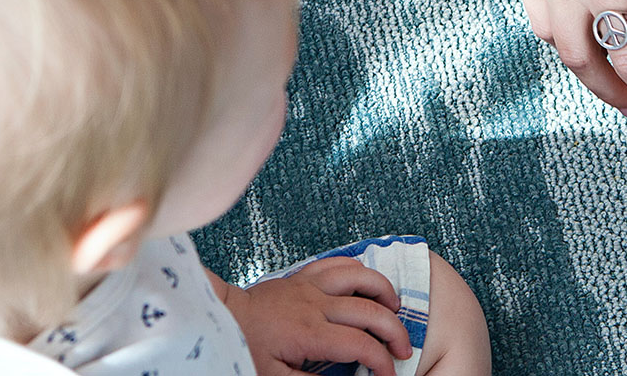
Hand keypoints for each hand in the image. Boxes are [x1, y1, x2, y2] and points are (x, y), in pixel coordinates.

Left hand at [226, 257, 411, 375]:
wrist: (222, 317)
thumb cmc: (245, 348)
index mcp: (309, 333)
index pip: (360, 345)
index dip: (382, 362)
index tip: (389, 375)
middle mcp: (315, 304)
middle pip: (371, 311)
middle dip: (395, 331)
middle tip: (404, 349)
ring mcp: (311, 285)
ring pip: (360, 276)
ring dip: (384, 291)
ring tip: (395, 308)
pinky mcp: (304, 275)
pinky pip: (339, 262)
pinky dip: (359, 270)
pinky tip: (367, 284)